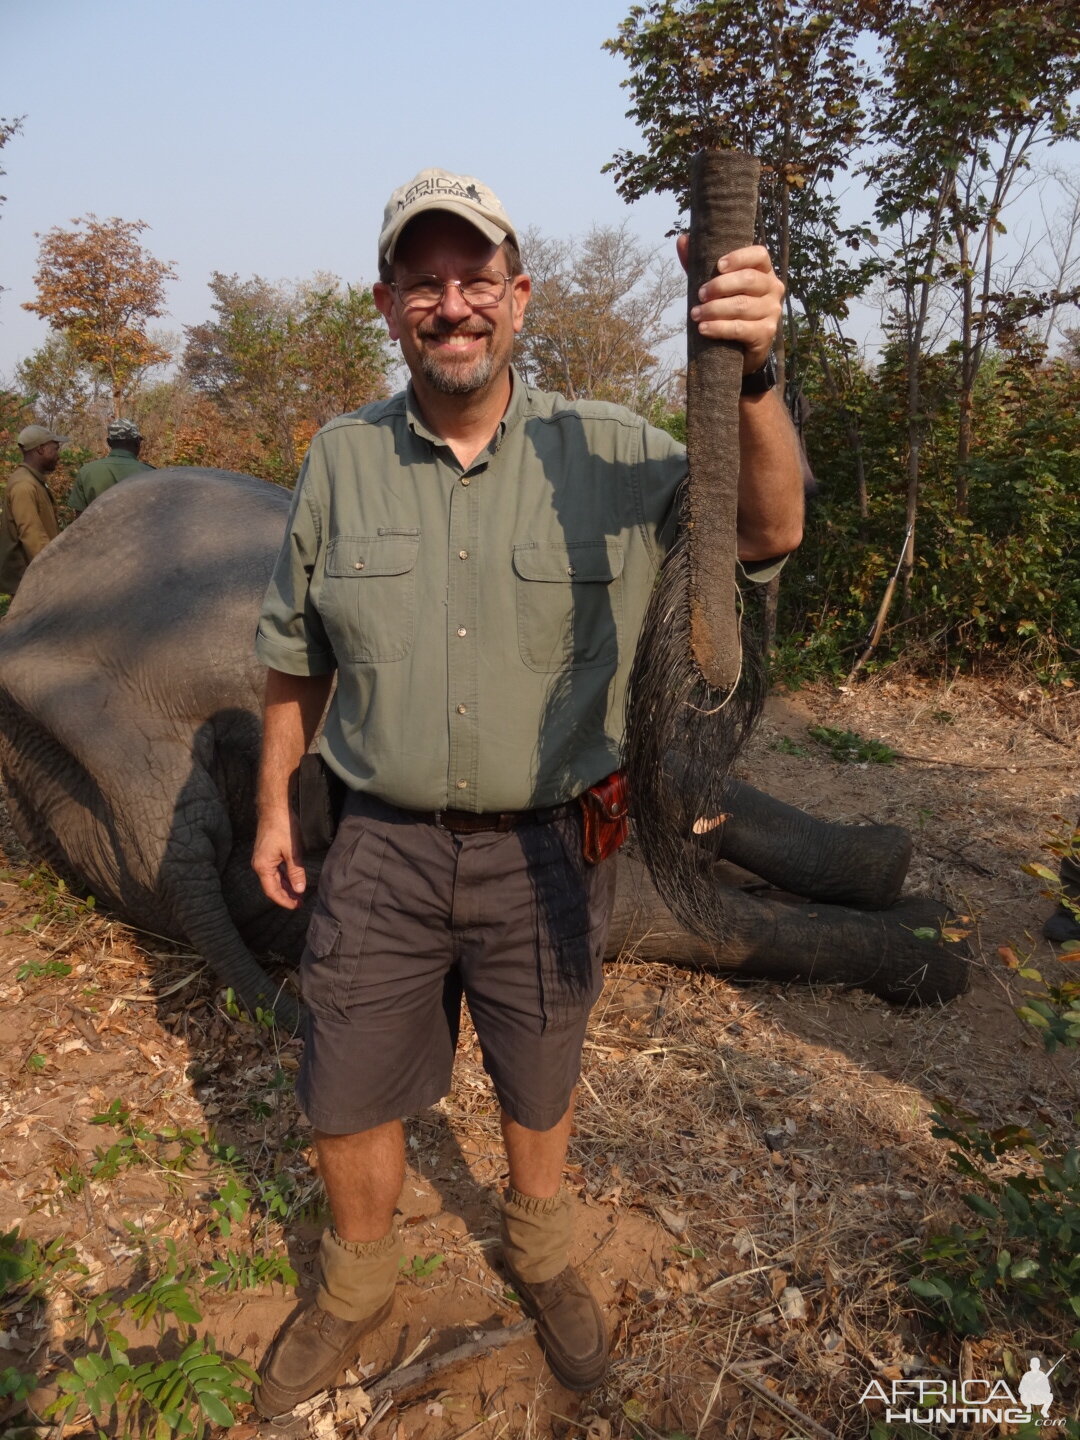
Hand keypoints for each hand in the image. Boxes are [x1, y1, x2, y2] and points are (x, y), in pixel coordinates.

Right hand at [252, 812, 306, 909]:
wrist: (274, 808)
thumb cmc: (283, 827)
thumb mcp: (293, 852)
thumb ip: (296, 872)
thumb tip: (299, 890)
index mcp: (263, 867)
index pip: (272, 891)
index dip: (284, 901)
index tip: (296, 906)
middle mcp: (259, 865)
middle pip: (272, 887)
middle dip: (286, 895)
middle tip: (300, 902)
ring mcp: (262, 859)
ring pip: (274, 879)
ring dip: (285, 887)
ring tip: (298, 894)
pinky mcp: (266, 853)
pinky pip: (274, 870)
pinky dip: (284, 877)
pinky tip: (293, 880)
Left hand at [676, 238, 782, 373]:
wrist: (742, 350)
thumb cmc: (729, 311)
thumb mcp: (715, 286)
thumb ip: (700, 264)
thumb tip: (683, 239)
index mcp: (764, 271)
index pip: (759, 255)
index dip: (739, 257)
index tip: (718, 265)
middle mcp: (773, 288)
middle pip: (749, 279)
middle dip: (720, 286)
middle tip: (699, 295)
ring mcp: (772, 311)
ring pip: (742, 305)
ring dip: (714, 309)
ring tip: (695, 314)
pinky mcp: (766, 333)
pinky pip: (740, 328)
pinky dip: (719, 328)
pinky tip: (703, 329)